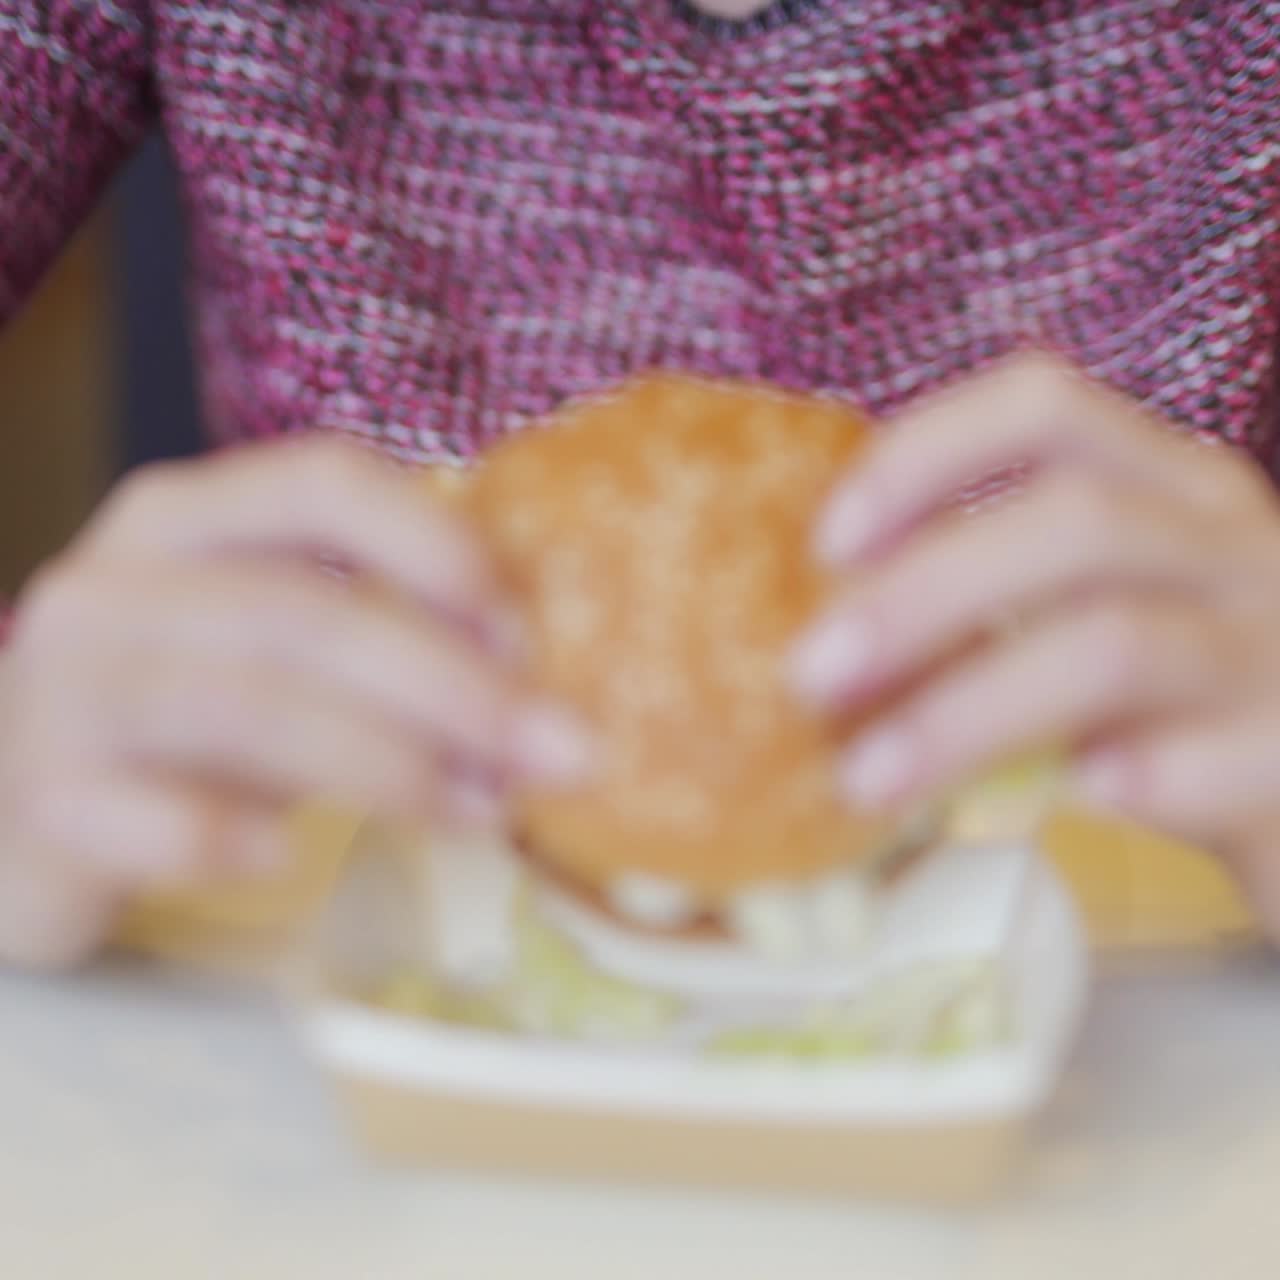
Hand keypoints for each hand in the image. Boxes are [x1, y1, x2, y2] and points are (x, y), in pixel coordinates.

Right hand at [0, 437, 590, 968]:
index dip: (434, 542)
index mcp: (191, 518)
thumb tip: (544, 699)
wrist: (15, 802)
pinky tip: (287, 855)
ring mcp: (68, 689)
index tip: (523, 625)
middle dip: (448, 683)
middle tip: (557, 749)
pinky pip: (144, 814)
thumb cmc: (183, 719)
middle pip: (305, 610)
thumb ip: (385, 647)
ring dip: (383, 763)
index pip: (322, 482)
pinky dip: (227, 833)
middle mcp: (120, 582)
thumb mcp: (281, 656)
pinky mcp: (42, 798)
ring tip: (479, 811)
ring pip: (243, 705)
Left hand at [789, 353, 1279, 939]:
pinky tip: (1068, 799)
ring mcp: (1278, 649)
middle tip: (810, 676)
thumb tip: (822, 620)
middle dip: (922, 594)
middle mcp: (1231, 545)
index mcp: (1167, 485)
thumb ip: (994, 594)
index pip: (1044, 406)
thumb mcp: (1096, 610)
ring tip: (869, 778)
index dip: (926, 456)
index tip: (827, 541)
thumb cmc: (1179, 697)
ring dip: (969, 710)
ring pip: (1115, 644)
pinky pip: (1218, 761)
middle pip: (1073, 522)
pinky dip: (1129, 778)